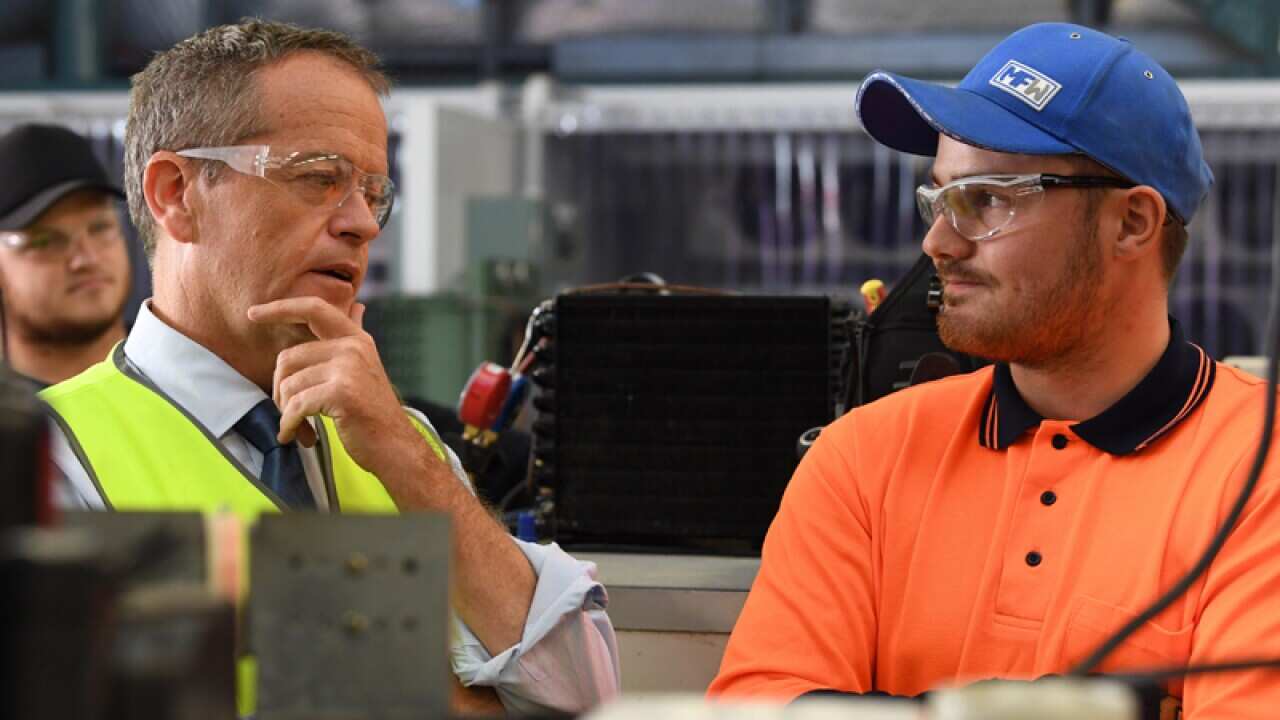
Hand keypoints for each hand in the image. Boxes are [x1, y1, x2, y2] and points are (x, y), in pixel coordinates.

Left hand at [247, 297, 426, 479]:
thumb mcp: (367, 366)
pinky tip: (296, 436)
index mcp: (356, 339)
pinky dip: (289, 425)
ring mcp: (348, 369)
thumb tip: (358, 307)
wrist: (395, 446)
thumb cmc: (374, 411)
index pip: (313, 309)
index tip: (253, 313)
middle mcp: (353, 348)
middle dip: (279, 388)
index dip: (280, 308)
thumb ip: (354, 337)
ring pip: (289, 384)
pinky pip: (296, 406)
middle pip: (288, 357)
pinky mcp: (341, 393)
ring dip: (285, 411)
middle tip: (288, 410)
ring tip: (297, 425)